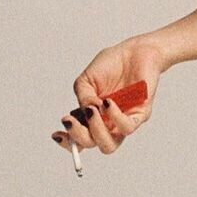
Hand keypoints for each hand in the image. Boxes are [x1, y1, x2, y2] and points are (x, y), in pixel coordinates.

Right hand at [51, 37, 165, 158]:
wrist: (134, 52)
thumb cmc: (111, 66)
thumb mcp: (87, 79)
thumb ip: (83, 96)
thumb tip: (87, 110)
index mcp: (92, 117)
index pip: (79, 138)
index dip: (67, 141)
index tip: (56, 134)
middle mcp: (107, 123)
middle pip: (92, 144)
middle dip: (78, 136)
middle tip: (71, 120)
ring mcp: (123, 122)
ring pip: (109, 145)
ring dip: (96, 130)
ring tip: (92, 111)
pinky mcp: (140, 115)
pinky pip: (127, 127)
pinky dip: (115, 117)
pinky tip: (108, 103)